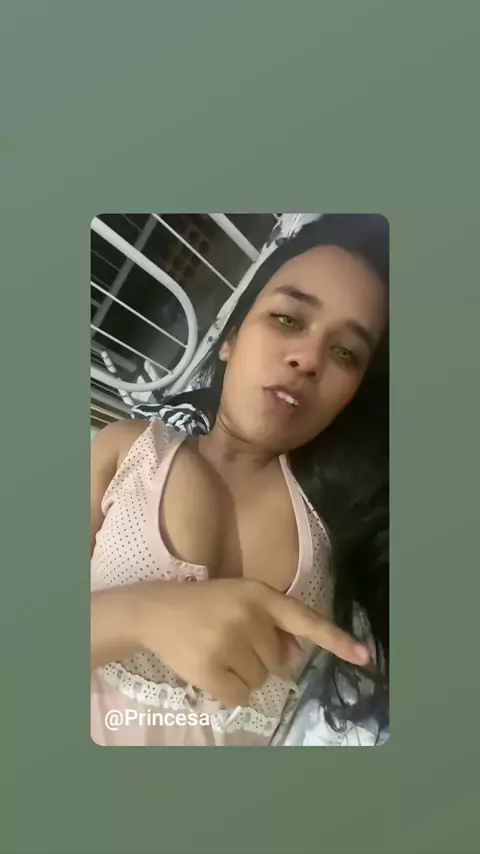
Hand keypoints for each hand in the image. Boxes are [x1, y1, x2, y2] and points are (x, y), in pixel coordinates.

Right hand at [131, 578, 369, 707]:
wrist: (156, 611)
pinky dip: (229, 690)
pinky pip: (241, 696)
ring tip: (217, 650)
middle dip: (260, 657)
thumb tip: (294, 656)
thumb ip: (274, 626)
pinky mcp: (211, 668)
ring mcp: (229, 642)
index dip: (336, 640)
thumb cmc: (206, 605)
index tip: (364, 656)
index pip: (305, 620)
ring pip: (261, 680)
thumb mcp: (243, 602)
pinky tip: (211, 669)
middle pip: (279, 661)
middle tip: (230, 640)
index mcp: (261, 595)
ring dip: (244, 673)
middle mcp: (249, 616)